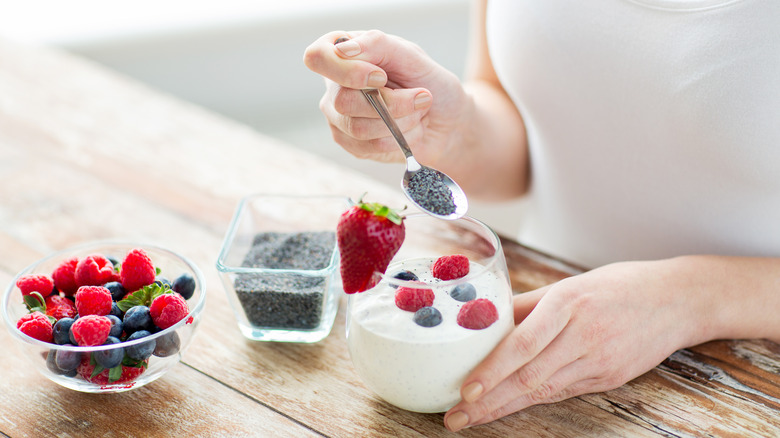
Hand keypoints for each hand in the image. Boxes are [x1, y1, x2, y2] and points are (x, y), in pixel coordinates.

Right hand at [303, 30, 469, 166]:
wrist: (448, 120)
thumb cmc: (429, 82)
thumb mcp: (411, 55)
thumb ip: (378, 44)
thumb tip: (344, 50)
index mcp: (343, 53)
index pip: (318, 58)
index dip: (349, 72)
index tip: (382, 77)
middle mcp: (334, 85)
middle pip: (343, 101)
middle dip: (392, 104)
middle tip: (421, 97)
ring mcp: (339, 117)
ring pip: (358, 128)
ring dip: (401, 122)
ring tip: (418, 113)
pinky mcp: (351, 144)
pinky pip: (368, 147)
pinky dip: (399, 139)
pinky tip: (410, 129)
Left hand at [444, 259, 712, 430]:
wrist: (678, 300)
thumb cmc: (618, 285)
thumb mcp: (570, 284)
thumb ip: (528, 305)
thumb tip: (486, 319)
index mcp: (569, 303)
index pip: (524, 344)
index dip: (493, 370)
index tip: (465, 389)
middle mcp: (584, 335)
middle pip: (529, 376)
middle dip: (489, 402)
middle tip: (456, 417)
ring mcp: (600, 361)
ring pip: (544, 391)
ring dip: (505, 407)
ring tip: (472, 418)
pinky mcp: (611, 378)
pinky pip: (563, 391)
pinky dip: (533, 401)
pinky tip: (508, 408)